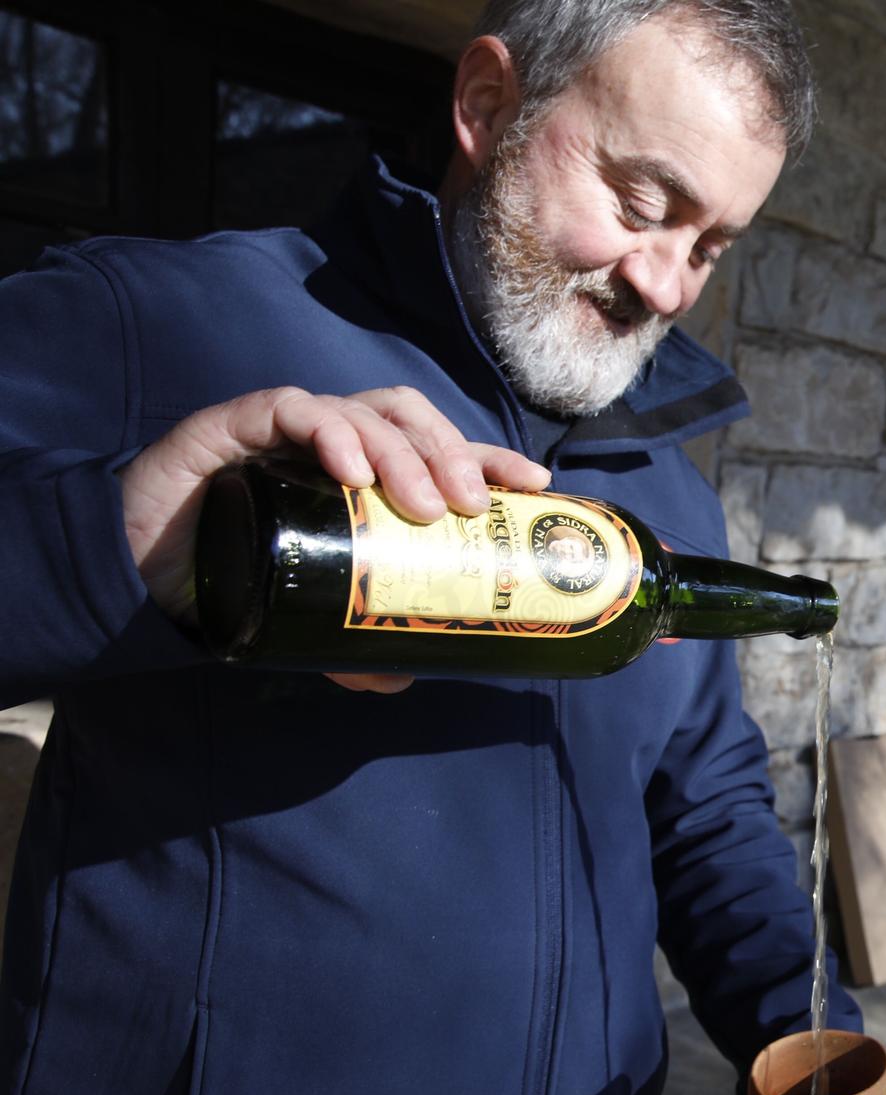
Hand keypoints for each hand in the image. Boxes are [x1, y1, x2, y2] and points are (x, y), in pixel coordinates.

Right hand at [119, 386, 550, 689]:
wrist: (133, 576)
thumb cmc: (230, 579)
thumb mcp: (308, 616)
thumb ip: (353, 642)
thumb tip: (405, 677)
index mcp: (359, 473)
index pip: (435, 449)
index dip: (488, 456)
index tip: (534, 483)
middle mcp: (329, 442)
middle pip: (409, 419)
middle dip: (452, 453)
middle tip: (472, 506)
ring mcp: (282, 429)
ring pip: (362, 411)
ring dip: (402, 452)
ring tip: (423, 504)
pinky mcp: (230, 427)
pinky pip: (288, 409)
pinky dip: (330, 431)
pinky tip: (351, 470)